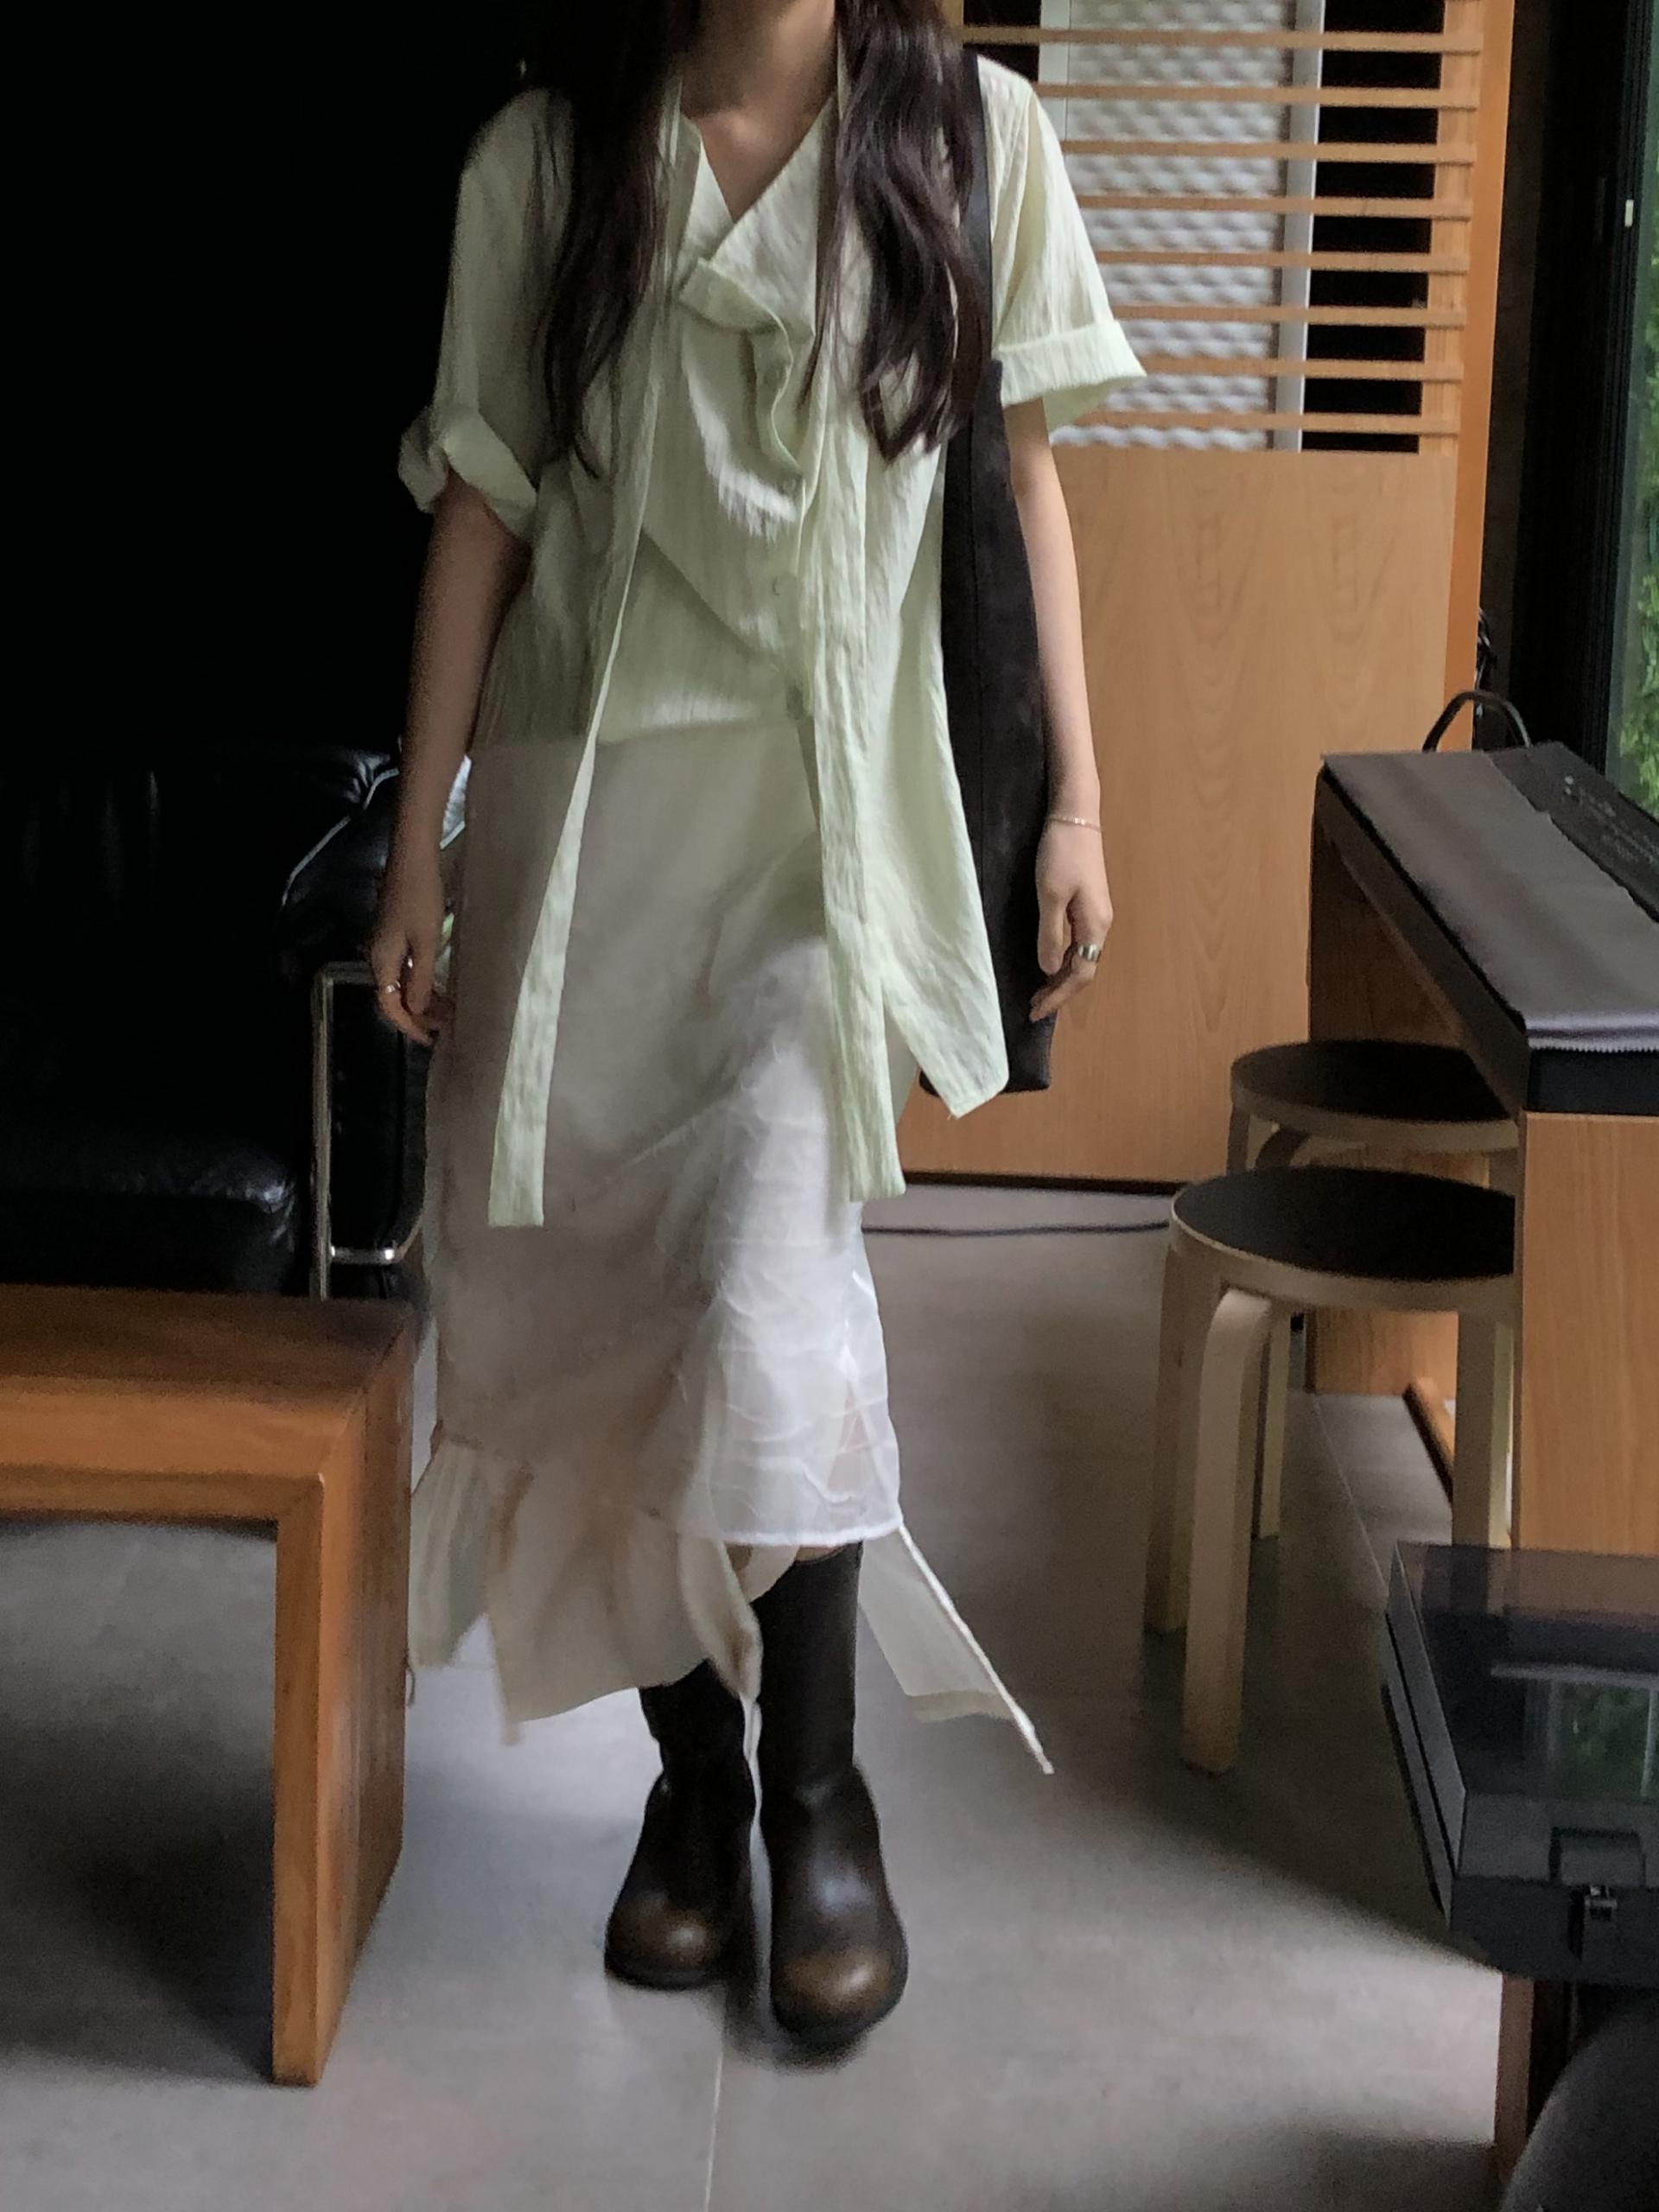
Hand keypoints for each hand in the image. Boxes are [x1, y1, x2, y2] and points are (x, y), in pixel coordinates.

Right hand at [367, 851, 448, 1045]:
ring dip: (423, 999)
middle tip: (446, 1028)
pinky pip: (407, 968)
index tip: (431, 1039)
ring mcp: (387, 945)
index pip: (389, 1005)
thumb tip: (417, 1011)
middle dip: (419, 1015)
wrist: (412, 859)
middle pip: (394, 996)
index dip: (409, 1025)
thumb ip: (421, 979)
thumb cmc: (421, 898)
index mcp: (381, 961)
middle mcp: (379, 956)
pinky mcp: (397, 934)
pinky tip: (442, 987)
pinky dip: (423, 982)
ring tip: (448, 1012)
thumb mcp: (425, 942)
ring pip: (402, 983)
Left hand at [1031, 818, 1113, 1022]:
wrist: (1075, 817)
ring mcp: (1096, 914)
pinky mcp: (1088, 904)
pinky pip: (1078, 943)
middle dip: (1060, 991)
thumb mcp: (1050, 896)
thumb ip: (1051, 934)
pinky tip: (1049, 961)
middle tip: (1033, 1006)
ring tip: (1038, 991)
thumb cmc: (1061, 854)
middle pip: (1084, 970)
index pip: (1080, 974)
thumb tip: (1049, 969)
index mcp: (1094, 925)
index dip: (1058, 996)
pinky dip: (1063, 959)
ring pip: (1081, 957)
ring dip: (1061, 977)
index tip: (1036, 1011)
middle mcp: (1100, 924)